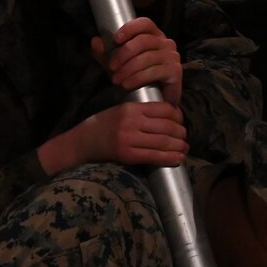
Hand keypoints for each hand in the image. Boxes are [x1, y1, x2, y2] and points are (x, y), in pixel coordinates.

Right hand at [40, 99, 186, 172]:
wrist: (81, 142)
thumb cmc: (101, 125)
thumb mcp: (120, 110)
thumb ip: (140, 112)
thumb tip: (167, 117)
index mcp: (131, 108)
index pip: (164, 109)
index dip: (178, 116)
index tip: (180, 122)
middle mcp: (131, 121)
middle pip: (167, 126)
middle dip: (181, 133)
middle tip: (185, 138)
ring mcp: (129, 138)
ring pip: (164, 142)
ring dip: (179, 147)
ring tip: (185, 149)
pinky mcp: (127, 154)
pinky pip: (154, 156)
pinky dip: (169, 158)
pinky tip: (178, 159)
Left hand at [90, 18, 183, 105]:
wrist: (153, 101)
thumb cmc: (136, 78)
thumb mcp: (117, 64)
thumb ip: (105, 53)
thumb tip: (95, 40)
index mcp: (153, 35)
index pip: (144, 23)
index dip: (130, 28)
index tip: (115, 39)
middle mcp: (166, 42)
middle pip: (144, 41)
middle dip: (124, 54)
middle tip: (111, 67)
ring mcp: (172, 56)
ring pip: (147, 57)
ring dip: (128, 69)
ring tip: (116, 80)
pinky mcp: (175, 71)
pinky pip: (154, 71)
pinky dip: (138, 78)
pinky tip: (127, 84)